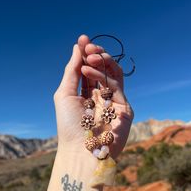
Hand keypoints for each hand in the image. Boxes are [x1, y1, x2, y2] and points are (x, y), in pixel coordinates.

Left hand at [54, 34, 133, 158]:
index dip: (87, 55)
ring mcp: (114, 102)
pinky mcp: (125, 109)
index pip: (91, 71)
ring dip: (102, 61)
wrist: (80, 151)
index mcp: (87, 95)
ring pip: (114, 75)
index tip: (83, 39)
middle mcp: (101, 97)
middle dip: (97, 55)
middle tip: (89, 46)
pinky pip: (116, 86)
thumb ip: (72, 71)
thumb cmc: (68, 125)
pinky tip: (87, 70)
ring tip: (90, 55)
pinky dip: (102, 76)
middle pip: (104, 70)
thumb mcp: (65, 94)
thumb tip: (78, 47)